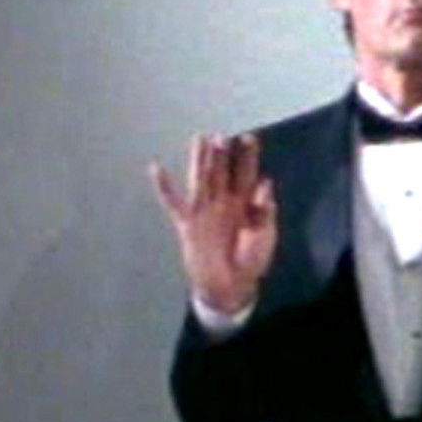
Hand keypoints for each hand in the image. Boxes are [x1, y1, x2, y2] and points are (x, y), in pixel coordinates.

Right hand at [149, 133, 277, 313]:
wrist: (231, 286)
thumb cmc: (252, 261)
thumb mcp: (266, 236)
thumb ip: (265, 211)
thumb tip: (266, 182)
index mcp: (246, 204)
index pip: (247, 174)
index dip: (248, 157)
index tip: (249, 138)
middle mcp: (224, 202)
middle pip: (222, 172)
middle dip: (222, 154)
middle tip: (222, 135)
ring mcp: (205, 211)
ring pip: (200, 180)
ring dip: (199, 161)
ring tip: (198, 139)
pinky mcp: (187, 224)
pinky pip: (173, 203)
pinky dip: (164, 187)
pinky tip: (155, 168)